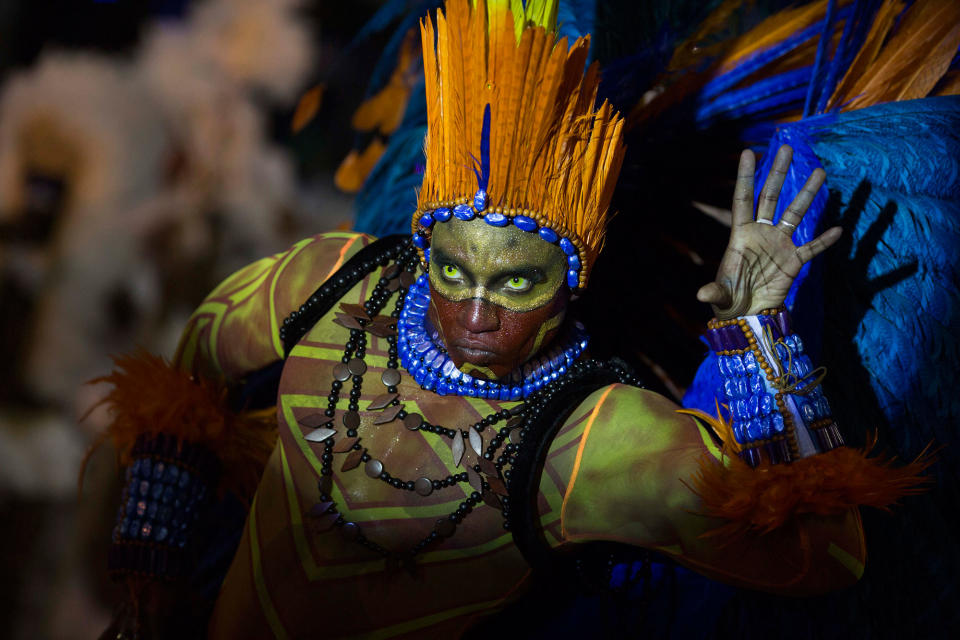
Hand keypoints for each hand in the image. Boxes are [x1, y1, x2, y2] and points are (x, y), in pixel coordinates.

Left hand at [697, 145, 841, 319]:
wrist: (748, 314)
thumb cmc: (729, 300)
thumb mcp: (720, 294)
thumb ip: (714, 291)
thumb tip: (701, 295)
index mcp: (740, 235)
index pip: (743, 199)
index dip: (745, 177)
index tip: (748, 152)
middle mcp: (761, 234)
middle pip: (771, 197)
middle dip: (778, 174)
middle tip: (787, 148)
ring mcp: (779, 245)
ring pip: (795, 214)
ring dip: (807, 194)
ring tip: (820, 172)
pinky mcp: (793, 261)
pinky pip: (811, 248)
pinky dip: (824, 240)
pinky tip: (839, 229)